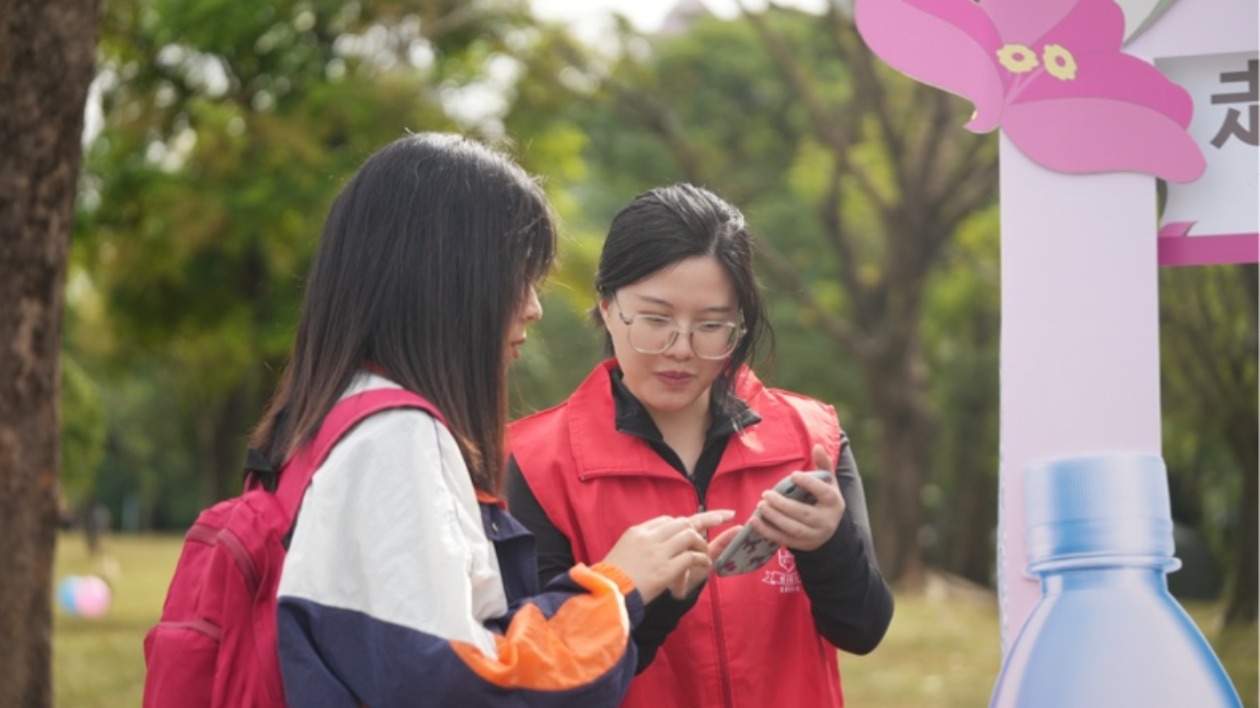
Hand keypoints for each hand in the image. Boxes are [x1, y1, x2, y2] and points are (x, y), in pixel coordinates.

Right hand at [604, 509, 734, 602]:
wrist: (607, 595)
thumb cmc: (612, 579)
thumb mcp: (622, 552)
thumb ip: (639, 545)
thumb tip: (655, 542)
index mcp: (637, 532)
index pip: (666, 520)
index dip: (683, 524)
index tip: (695, 527)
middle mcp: (648, 538)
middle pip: (682, 523)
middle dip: (705, 520)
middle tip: (721, 519)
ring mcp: (657, 553)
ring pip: (690, 536)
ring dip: (702, 544)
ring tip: (706, 554)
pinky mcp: (666, 570)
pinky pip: (692, 557)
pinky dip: (702, 559)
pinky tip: (706, 565)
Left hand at [748, 444, 844, 551]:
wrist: (829, 529)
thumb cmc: (824, 499)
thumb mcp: (828, 482)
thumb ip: (823, 464)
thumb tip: (816, 445)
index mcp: (834, 503)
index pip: (824, 494)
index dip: (809, 484)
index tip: (793, 475)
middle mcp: (826, 522)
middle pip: (804, 514)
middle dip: (783, 505)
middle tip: (766, 494)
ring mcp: (814, 536)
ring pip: (793, 529)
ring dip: (774, 518)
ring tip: (760, 505)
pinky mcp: (801, 545)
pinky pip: (782, 540)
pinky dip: (767, 531)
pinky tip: (754, 520)